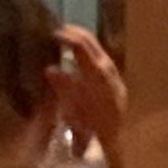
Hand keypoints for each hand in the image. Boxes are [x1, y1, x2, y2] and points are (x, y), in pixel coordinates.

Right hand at [49, 26, 125, 160]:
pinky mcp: (109, 75)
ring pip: (92, 44)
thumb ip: (64, 88)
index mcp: (97, 72)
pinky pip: (93, 54)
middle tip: (51, 29)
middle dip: (70, 31)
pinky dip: (81, 48)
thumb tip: (50, 69)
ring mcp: (109, 69)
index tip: (50, 33)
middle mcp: (105, 65)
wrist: (118, 138)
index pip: (81, 45)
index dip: (65, 36)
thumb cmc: (94, 126)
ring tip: (58, 38)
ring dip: (75, 38)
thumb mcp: (74, 110)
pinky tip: (69, 53)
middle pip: (87, 39)